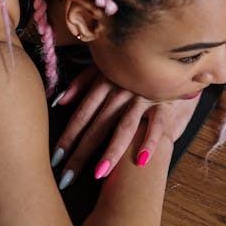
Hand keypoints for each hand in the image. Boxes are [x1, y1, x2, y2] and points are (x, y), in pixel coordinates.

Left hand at [50, 66, 200, 188]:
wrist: (168, 49)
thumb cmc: (131, 63)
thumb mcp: (104, 66)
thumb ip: (81, 83)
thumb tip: (59, 102)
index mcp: (103, 83)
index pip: (81, 115)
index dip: (68, 137)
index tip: (56, 158)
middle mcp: (120, 91)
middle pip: (97, 126)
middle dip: (81, 152)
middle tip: (67, 176)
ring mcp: (142, 97)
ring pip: (124, 127)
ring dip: (112, 151)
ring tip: (99, 173)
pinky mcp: (163, 102)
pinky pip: (157, 124)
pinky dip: (150, 141)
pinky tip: (142, 160)